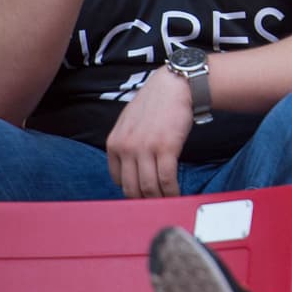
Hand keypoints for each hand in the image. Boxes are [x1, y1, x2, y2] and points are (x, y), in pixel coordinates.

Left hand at [105, 66, 193, 197]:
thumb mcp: (129, 122)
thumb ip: (126, 144)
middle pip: (132, 188)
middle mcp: (126, 147)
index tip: (143, 195)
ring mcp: (145, 148)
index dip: (132, 191)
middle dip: (144, 201)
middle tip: (156, 205)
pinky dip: (172, 191)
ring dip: (159, 200)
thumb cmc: (156, 103)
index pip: (118, 180)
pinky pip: (166, 179)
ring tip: (168, 202)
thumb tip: (132, 167)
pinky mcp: (166, 148)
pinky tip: (177, 193)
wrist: (175, 86)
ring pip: (149, 187)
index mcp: (114, 143)